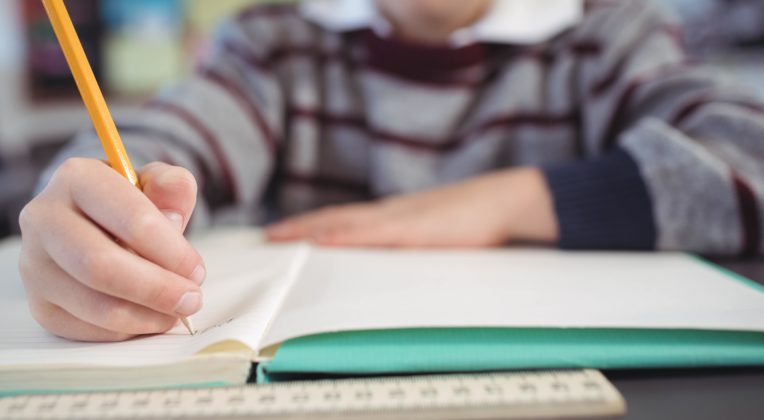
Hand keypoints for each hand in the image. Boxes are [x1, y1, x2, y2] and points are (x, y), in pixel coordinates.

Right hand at [19, 159, 205, 341]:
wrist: (90, 224)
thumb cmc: (127, 206)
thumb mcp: (153, 184)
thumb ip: (171, 187)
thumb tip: (175, 206)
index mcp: (76, 178)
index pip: (128, 217)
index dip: (170, 250)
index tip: (196, 270)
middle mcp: (44, 219)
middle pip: (100, 265)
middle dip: (157, 289)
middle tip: (191, 299)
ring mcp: (35, 265)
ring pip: (95, 305)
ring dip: (146, 315)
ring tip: (175, 311)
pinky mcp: (40, 304)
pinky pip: (89, 329)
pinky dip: (128, 330)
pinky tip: (147, 316)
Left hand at [266, 168, 557, 247]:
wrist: (508, 200)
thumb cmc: (478, 220)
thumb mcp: (439, 238)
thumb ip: (416, 248)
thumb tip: (396, 269)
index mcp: (395, 216)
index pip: (344, 220)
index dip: (314, 225)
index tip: (287, 232)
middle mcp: (390, 213)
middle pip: (335, 218)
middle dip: (300, 227)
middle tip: (268, 236)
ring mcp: (401, 218)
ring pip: (344, 222)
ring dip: (310, 228)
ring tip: (280, 236)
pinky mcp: (415, 229)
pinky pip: (371, 234)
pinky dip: (344, 236)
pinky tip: (321, 241)